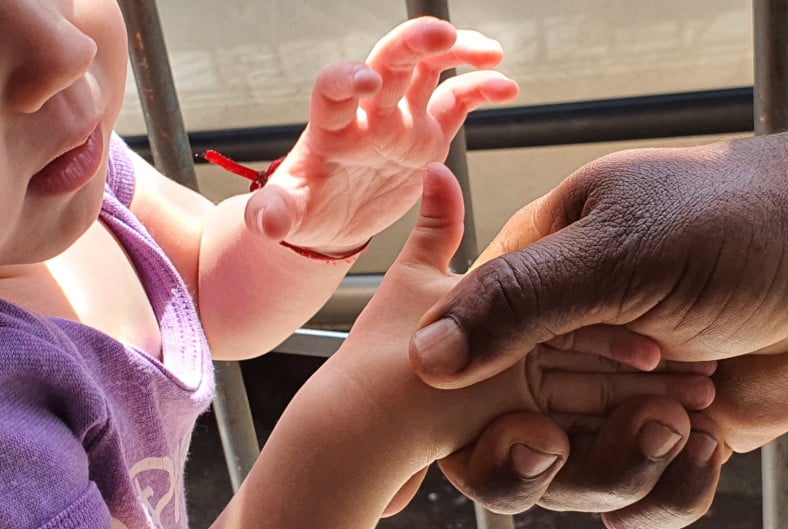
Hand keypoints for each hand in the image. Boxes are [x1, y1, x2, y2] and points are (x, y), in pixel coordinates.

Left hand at [242, 17, 518, 253]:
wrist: (333, 218)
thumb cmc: (306, 208)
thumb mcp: (287, 214)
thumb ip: (276, 213)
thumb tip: (265, 222)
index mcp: (331, 126)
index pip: (334, 87)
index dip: (348, 77)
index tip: (368, 82)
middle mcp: (368, 113)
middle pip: (389, 61)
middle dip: (413, 42)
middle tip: (442, 34)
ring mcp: (401, 119)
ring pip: (429, 69)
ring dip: (457, 52)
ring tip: (491, 53)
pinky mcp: (427, 133)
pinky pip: (457, 101)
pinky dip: (481, 89)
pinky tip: (508, 87)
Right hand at [410, 105, 787, 528]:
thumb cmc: (740, 222)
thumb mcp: (621, 249)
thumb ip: (518, 302)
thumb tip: (424, 358)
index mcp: (530, 288)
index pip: (459, 367)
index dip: (474, 417)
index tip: (530, 430)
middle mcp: (562, 351)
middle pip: (506, 445)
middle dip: (552, 462)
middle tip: (599, 437)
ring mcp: (612, 400)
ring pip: (573, 485)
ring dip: (626, 469)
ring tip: (684, 418)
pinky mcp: (664, 439)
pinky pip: (637, 502)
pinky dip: (671, 491)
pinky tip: (708, 442)